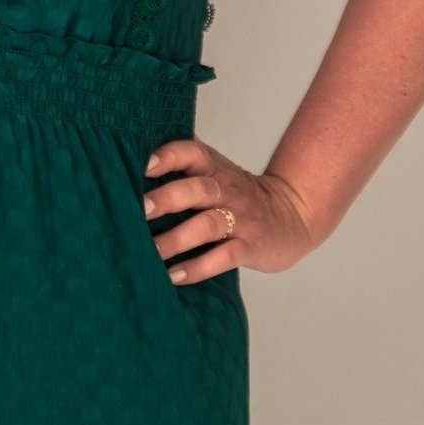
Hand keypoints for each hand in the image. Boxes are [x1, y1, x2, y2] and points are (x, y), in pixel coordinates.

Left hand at [142, 134, 315, 284]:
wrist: (292, 214)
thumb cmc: (237, 192)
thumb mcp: (215, 169)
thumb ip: (182, 160)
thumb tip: (131, 148)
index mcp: (213, 166)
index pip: (190, 153)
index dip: (167, 156)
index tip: (142, 164)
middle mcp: (226, 189)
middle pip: (197, 189)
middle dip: (167, 198)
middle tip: (139, 210)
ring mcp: (239, 219)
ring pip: (207, 225)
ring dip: (176, 239)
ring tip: (149, 252)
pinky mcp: (249, 247)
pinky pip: (223, 258)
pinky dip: (198, 267)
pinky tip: (174, 276)